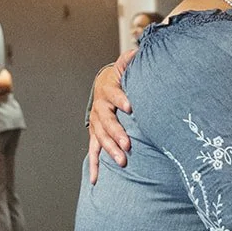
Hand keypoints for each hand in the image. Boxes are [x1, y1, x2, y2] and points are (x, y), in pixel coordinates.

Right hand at [88, 52, 134, 183]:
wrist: (103, 87)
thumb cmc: (119, 78)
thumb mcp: (124, 67)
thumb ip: (129, 60)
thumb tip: (137, 50)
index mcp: (108, 90)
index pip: (113, 94)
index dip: (120, 99)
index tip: (130, 106)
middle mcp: (100, 108)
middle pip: (106, 121)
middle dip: (116, 133)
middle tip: (127, 144)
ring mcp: (96, 124)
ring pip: (100, 138)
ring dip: (110, 150)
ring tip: (122, 161)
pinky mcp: (96, 135)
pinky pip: (94, 151)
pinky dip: (95, 165)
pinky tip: (96, 180)